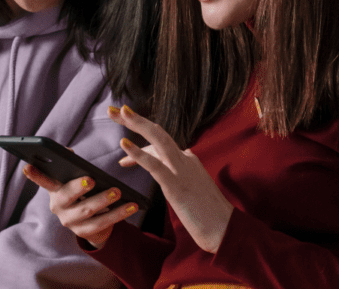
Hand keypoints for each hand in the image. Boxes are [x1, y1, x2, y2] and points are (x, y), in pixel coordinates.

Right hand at [22, 164, 138, 249]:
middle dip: (79, 188)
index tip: (28, 166)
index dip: (35, 175)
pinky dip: (119, 214)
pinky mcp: (84, 233)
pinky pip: (103, 223)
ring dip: (104, 201)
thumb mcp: (77, 180)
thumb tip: (68, 150)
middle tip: (92, 180)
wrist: (93, 224)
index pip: (43, 181)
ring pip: (87, 211)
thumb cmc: (84, 193)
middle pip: (67, 197)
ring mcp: (70, 222)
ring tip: (118, 192)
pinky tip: (132, 206)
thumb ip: (72, 166)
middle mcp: (58, 207)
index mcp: (55, 190)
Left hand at [109, 105, 234, 253]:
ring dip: (137, 123)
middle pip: (158, 133)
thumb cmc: (208, 214)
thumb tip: (170, 169)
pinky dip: (138, 153)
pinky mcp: (176, 185)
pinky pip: (154, 165)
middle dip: (136, 120)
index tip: (123, 146)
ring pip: (158, 139)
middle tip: (114, 109)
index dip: (140, 145)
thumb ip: (182, 175)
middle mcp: (185, 159)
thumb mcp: (193, 189)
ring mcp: (181, 170)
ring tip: (118, 112)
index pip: (160, 145)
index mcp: (189, 160)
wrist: (224, 229)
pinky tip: (123, 143)